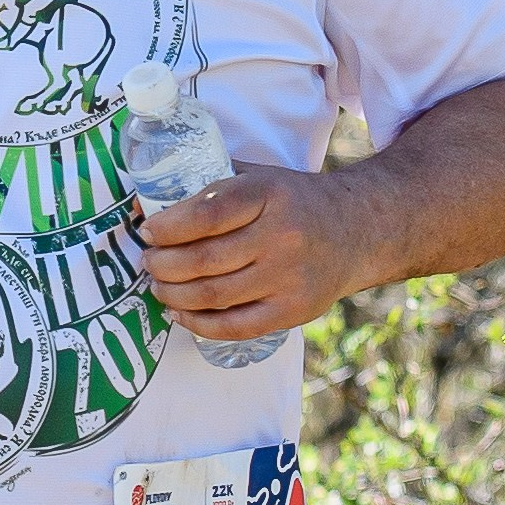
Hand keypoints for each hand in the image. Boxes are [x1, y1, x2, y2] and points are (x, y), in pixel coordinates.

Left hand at [136, 166, 372, 341]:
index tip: (148, 231)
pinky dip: (199, 324)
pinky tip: (181, 313)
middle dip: (163, 264)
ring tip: (159, 285)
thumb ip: (215, 185)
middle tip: (148, 262)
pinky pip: (236, 327)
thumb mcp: (260, 177)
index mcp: (268, 194)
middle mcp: (282, 235)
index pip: (207, 213)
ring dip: (174, 294)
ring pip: (214, 295)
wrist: (356, 230)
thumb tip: (150, 201)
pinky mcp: (294, 310)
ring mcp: (289, 277)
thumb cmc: (292, 202)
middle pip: (204, 259)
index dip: (168, 227)